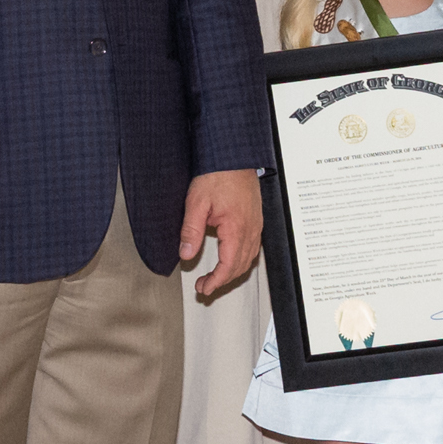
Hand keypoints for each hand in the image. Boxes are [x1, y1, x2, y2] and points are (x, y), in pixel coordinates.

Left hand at [181, 170, 263, 300]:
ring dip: (233, 272)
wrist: (233, 155)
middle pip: (240, 267)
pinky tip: (232, 257)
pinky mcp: (256, 218)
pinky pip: (253, 247)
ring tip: (217, 276)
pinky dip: (241, 259)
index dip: (215, 282)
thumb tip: (186, 253)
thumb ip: (191, 230)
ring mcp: (256, 224)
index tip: (203, 288)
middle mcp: (250, 229)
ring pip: (248, 259)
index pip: (228, 267)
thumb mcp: (196, 202)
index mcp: (237, 228)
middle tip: (205, 286)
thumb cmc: (218, 173)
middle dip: (222, 281)